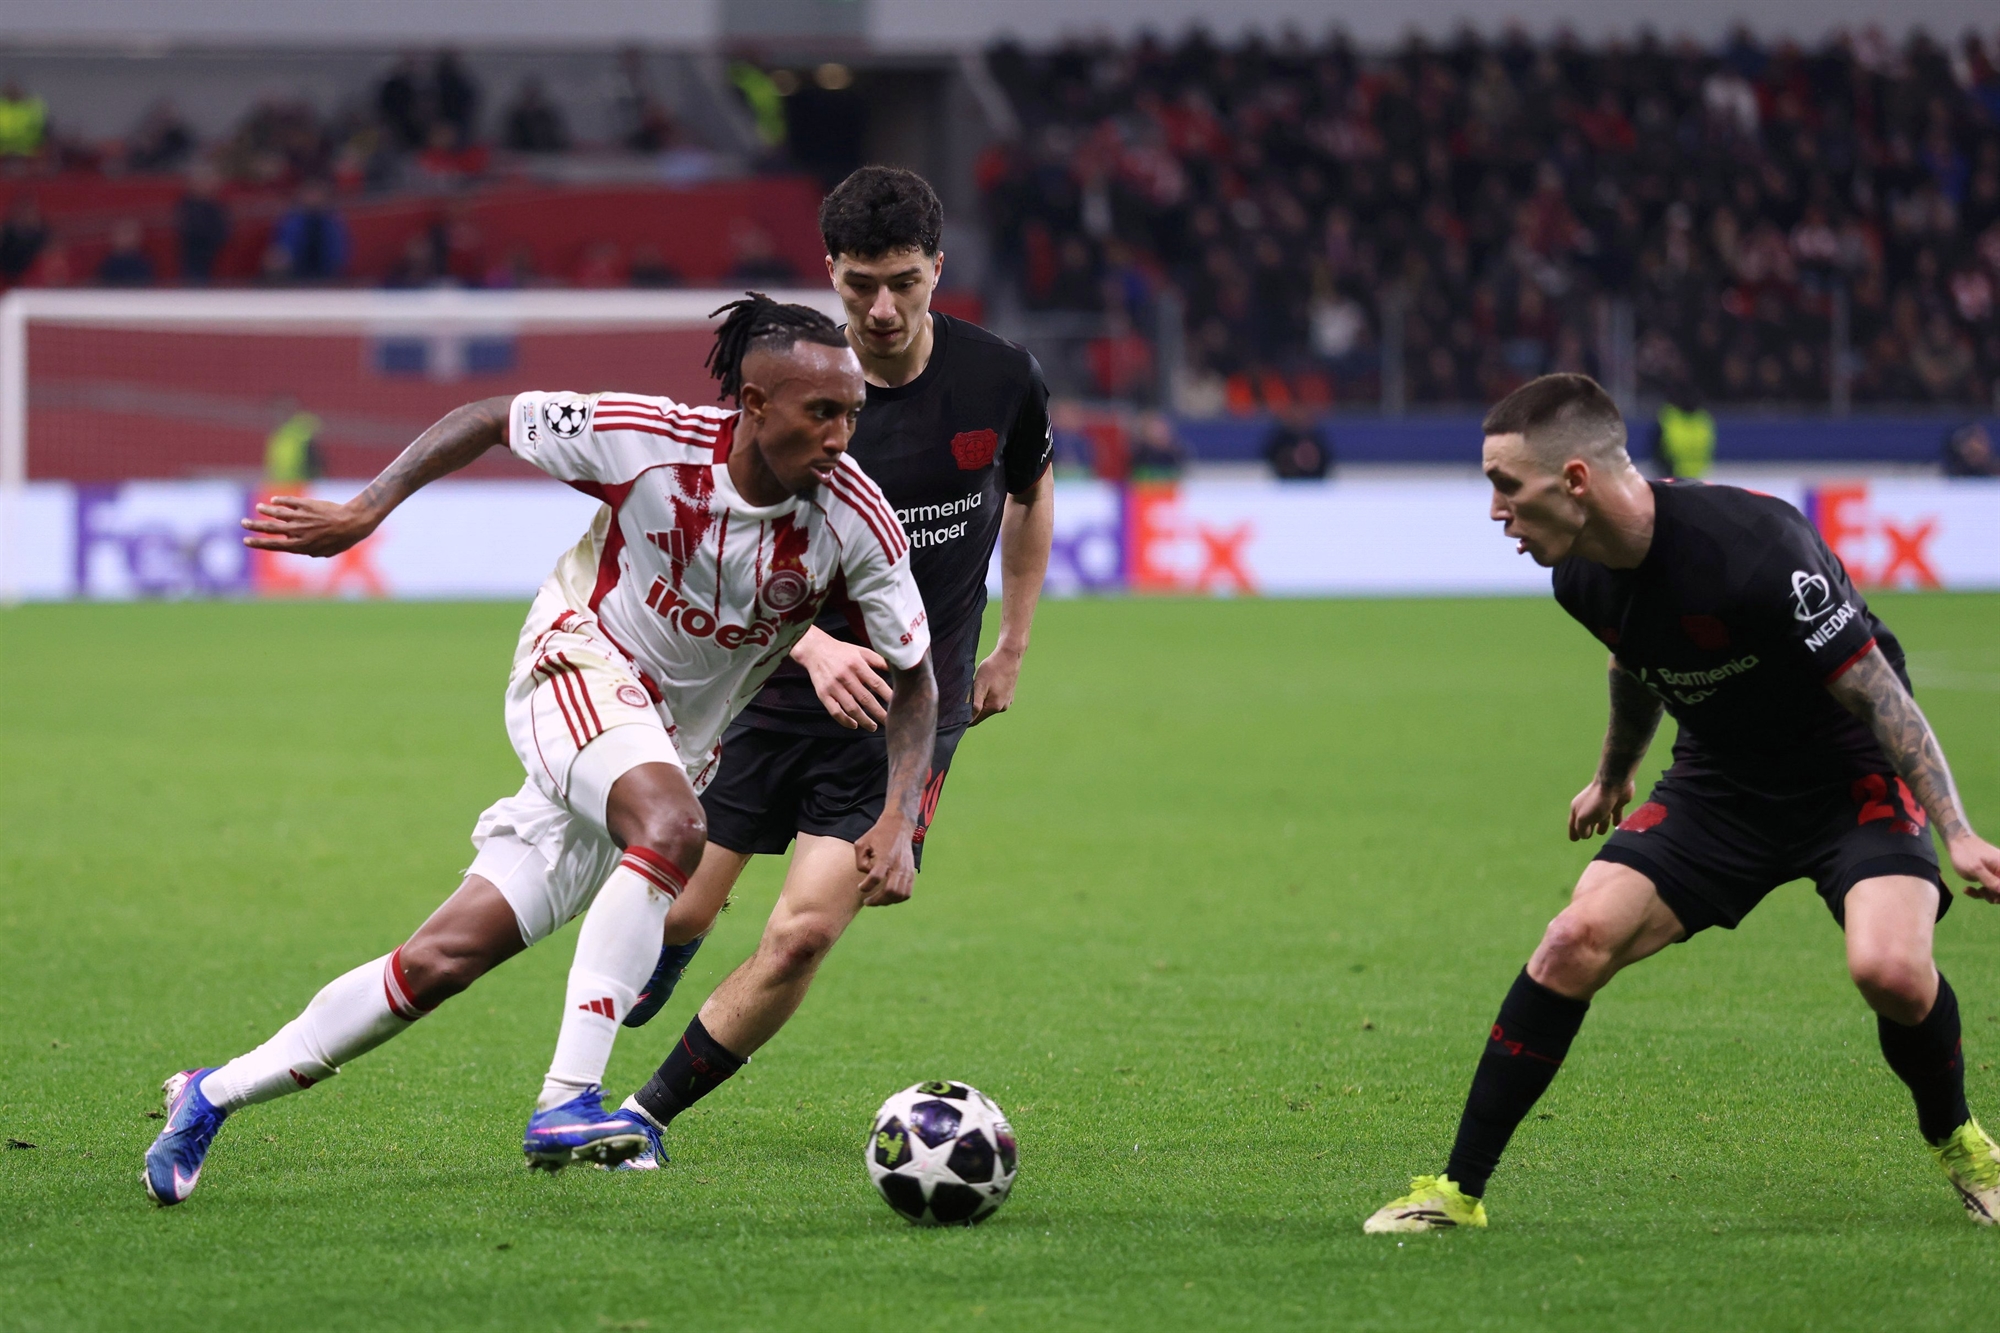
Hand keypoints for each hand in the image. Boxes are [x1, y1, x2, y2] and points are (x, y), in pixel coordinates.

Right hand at [242, 496, 377, 556]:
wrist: (353, 522)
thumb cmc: (342, 540)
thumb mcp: (325, 552)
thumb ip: (309, 550)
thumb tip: (298, 546)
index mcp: (300, 545)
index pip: (273, 545)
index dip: (258, 543)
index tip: (247, 540)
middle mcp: (297, 531)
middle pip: (270, 528)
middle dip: (254, 526)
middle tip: (243, 522)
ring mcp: (301, 517)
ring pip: (277, 513)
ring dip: (265, 511)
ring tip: (258, 508)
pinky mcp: (306, 505)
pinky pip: (289, 502)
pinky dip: (280, 501)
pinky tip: (274, 501)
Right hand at [792, 630, 891, 730]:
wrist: (815, 650)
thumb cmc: (842, 651)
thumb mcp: (861, 651)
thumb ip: (879, 660)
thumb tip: (898, 668)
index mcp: (857, 664)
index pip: (877, 683)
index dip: (888, 696)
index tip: (898, 705)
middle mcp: (845, 676)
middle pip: (866, 699)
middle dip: (879, 713)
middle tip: (890, 722)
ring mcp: (833, 686)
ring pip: (851, 708)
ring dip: (864, 720)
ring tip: (874, 727)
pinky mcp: (823, 694)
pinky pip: (835, 712)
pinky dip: (845, 721)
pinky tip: (854, 725)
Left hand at [853, 816, 914, 905]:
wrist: (899, 825)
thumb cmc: (878, 834)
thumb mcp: (862, 843)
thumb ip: (860, 861)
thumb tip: (866, 874)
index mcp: (885, 857)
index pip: (875, 878)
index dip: (865, 886)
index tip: (860, 886)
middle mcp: (898, 865)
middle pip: (889, 890)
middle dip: (876, 900)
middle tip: (867, 901)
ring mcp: (907, 869)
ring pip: (900, 894)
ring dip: (887, 901)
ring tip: (877, 901)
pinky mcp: (911, 872)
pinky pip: (907, 892)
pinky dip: (898, 898)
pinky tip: (889, 898)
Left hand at [969, 645, 1023, 725]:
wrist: (1010, 656)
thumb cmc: (992, 668)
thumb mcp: (980, 685)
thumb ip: (975, 704)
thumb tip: (969, 720)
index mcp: (994, 707)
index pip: (976, 720)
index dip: (965, 719)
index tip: (956, 716)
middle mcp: (1002, 708)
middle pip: (982, 714)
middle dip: (972, 710)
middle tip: (963, 700)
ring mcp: (1007, 702)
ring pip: (989, 707)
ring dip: (981, 703)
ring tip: (976, 691)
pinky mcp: (1009, 696)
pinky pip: (995, 702)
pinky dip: (989, 698)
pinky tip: (986, 688)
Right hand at [1569, 776, 1633, 840]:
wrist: (1614, 783)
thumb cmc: (1596, 802)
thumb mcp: (1583, 818)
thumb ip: (1581, 828)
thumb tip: (1584, 835)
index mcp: (1578, 809)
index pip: (1573, 824)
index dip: (1574, 832)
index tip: (1574, 840)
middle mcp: (1589, 806)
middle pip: (1587, 820)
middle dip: (1586, 829)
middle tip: (1587, 836)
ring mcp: (1603, 805)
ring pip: (1601, 818)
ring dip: (1601, 826)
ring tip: (1601, 832)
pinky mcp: (1616, 803)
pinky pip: (1615, 814)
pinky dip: (1615, 819)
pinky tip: (1617, 824)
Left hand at [1948, 832, 1999, 904]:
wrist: (1957, 842)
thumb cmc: (1966, 854)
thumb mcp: (1977, 870)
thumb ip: (1992, 882)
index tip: (1993, 896)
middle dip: (1993, 895)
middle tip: (1981, 891)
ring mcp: (1996, 874)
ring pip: (1996, 892)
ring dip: (1984, 894)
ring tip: (1970, 889)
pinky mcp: (1989, 876)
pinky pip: (1988, 888)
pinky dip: (1979, 891)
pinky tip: (1967, 889)